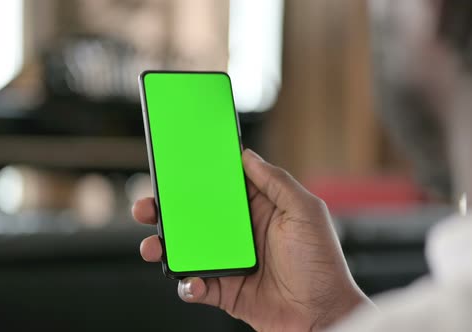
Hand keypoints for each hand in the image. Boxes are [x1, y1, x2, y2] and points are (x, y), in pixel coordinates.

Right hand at [132, 149, 370, 330]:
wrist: (322, 315)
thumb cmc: (321, 264)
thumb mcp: (305, 212)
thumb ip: (276, 182)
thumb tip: (248, 155)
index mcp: (260, 210)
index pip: (223, 186)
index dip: (200, 174)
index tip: (177, 164)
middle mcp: (241, 233)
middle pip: (196, 215)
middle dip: (169, 209)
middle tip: (149, 205)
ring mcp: (230, 261)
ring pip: (188, 249)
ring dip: (165, 246)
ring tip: (154, 246)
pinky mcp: (224, 290)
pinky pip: (195, 285)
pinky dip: (186, 284)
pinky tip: (191, 282)